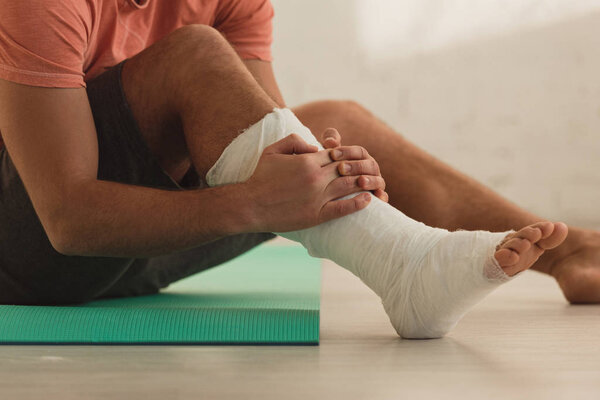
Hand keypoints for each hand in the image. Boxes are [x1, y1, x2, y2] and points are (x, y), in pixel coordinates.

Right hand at [244, 134, 382, 231]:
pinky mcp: (315, 215)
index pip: (337, 154)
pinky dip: (357, 203)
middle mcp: (315, 177)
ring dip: (365, 183)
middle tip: (373, 168)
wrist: (249, 205)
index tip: (357, 156)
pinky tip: (368, 200)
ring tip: (376, 183)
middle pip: (347, 168)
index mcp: (307, 160)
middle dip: (362, 167)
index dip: (349, 154)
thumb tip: (314, 146)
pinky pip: (342, 208)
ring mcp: (316, 197)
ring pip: (348, 186)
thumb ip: (294, 141)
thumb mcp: (273, 151)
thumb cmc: (259, 177)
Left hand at [322, 127, 388, 202]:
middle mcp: (371, 169)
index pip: (359, 152)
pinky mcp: (377, 196)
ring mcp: (376, 182)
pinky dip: (382, 195)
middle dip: (356, 166)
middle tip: (341, 168)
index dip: (347, 152)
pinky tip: (378, 196)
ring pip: (378, 179)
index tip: (332, 154)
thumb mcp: (328, 156)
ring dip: (370, 180)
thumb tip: (331, 142)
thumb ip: (330, 141)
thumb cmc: (330, 169)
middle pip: (369, 165)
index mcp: (362, 157)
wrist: (331, 192)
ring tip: (361, 181)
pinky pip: (383, 196)